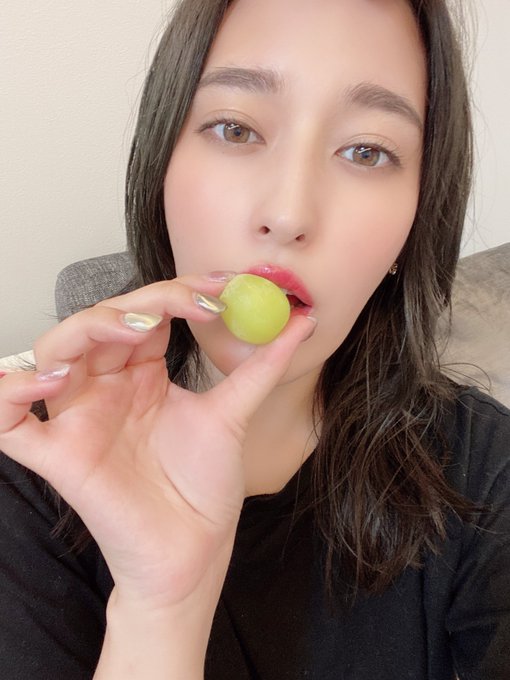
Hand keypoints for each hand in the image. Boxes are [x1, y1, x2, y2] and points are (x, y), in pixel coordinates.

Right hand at [0, 275, 314, 609]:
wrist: (196, 550)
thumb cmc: (205, 487)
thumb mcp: (233, 415)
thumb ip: (260, 366)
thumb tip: (301, 319)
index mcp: (140, 375)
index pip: (145, 315)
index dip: (178, 293)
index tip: (224, 289)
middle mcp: (105, 388)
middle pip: (102, 323)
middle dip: (145, 304)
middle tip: (192, 304)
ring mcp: (78, 419)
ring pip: (53, 353)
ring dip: (86, 329)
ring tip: (135, 329)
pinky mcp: (57, 457)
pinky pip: (9, 422)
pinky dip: (11, 393)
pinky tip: (50, 379)